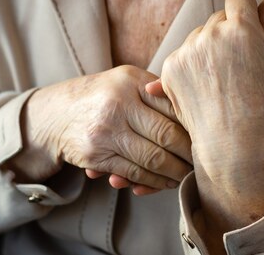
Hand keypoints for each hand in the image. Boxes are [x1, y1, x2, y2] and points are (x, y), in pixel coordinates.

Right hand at [4, 65, 192, 191]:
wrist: (54, 114)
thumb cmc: (103, 96)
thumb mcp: (127, 82)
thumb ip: (158, 92)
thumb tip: (198, 112)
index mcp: (131, 81)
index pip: (173, 106)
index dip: (194, 126)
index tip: (209, 138)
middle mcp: (118, 103)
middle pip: (167, 135)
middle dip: (189, 154)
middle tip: (203, 163)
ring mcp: (105, 131)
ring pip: (153, 159)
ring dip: (174, 173)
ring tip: (187, 176)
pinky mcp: (96, 155)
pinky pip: (134, 173)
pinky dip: (153, 182)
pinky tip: (164, 182)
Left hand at [159, 0, 263, 235]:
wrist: (235, 149)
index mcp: (242, 29)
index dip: (245, 12)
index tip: (248, 30)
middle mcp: (211, 34)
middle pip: (218, 17)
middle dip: (227, 33)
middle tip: (238, 65)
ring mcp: (187, 51)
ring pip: (199, 36)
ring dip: (208, 49)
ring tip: (221, 82)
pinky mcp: (170, 68)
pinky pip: (183, 55)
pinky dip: (191, 67)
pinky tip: (204, 89)